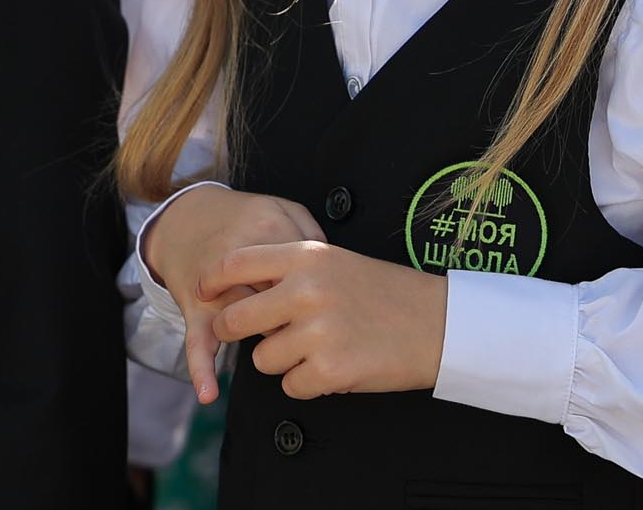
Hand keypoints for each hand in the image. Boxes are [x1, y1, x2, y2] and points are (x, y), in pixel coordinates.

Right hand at [141, 186, 323, 402]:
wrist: (186, 219)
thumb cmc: (242, 218)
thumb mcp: (283, 208)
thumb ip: (312, 232)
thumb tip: (334, 270)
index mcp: (268, 229)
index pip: (304, 271)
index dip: (319, 291)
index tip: (326, 297)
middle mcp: (239, 259)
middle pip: (279, 300)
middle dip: (296, 316)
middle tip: (306, 315)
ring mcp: (215, 288)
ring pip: (247, 325)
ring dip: (267, 336)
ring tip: (280, 330)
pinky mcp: (195, 310)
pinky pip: (197, 343)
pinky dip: (202, 369)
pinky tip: (210, 393)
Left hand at [208, 242, 446, 398]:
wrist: (438, 323)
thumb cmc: (387, 293)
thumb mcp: (337, 262)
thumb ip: (292, 271)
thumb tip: (242, 292)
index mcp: (307, 255)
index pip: (236, 263)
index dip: (212, 280)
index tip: (204, 292)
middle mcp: (306, 289)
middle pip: (235, 319)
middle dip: (235, 333)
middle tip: (254, 336)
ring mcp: (317, 330)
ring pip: (261, 360)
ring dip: (282, 361)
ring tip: (318, 348)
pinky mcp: (329, 369)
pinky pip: (290, 386)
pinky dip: (307, 383)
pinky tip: (334, 366)